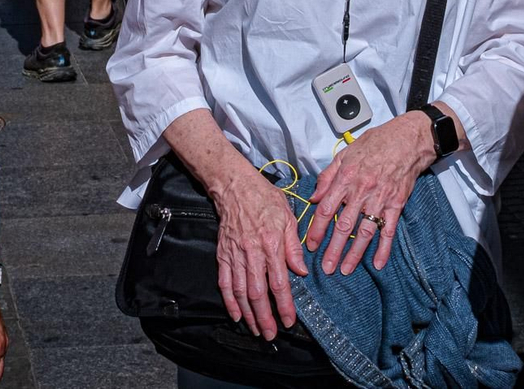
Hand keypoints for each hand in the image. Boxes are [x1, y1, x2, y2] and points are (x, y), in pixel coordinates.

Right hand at [209, 164, 307, 339]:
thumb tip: (301, 271)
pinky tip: (235, 314)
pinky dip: (229, 301)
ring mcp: (235, 255)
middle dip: (264, 317)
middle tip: (271, 335)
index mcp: (271, 245)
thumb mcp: (288, 217)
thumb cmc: (264, 200)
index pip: (278, 282)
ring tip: (256, 330)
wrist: (235, 187)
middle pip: (257, 293)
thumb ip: (293, 246)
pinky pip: (225, 282)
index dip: (284, 305)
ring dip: (248, 314)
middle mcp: (252, 253)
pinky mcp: (223, 255)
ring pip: (241, 292)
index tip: (289, 321)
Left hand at [305, 112, 436, 275]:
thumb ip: (328, 176)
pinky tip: (377, 263)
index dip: (317, 229)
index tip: (311, 245)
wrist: (408, 139)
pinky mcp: (397, 204)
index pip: (326, 209)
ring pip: (365, 232)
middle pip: (344, 226)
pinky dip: (383, 248)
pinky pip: (388, 230)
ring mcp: (380, 199)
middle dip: (333, 249)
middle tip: (326, 268)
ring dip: (354, 254)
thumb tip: (314, 197)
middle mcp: (362, 191)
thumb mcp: (345, 154)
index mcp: (346, 177)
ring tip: (346, 270)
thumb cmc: (375, 144)